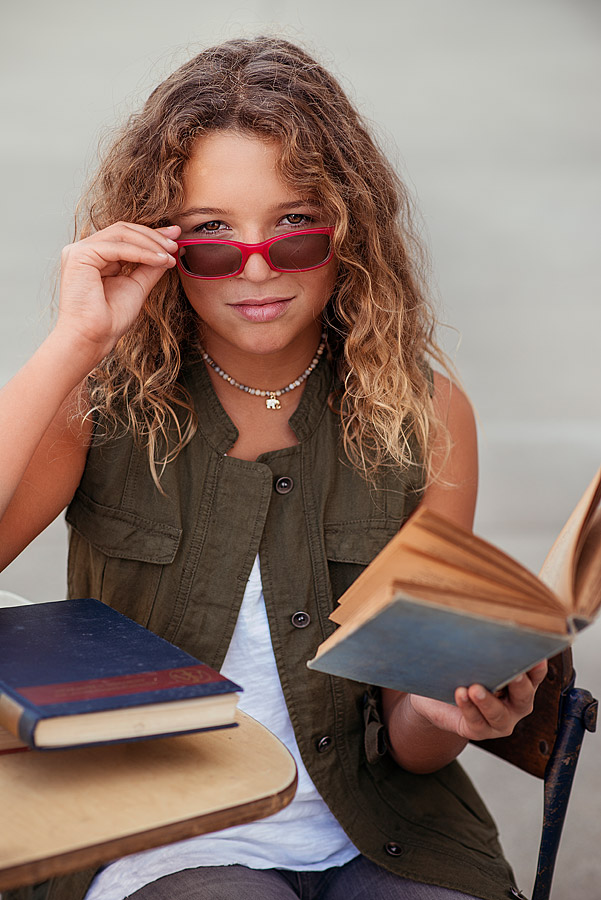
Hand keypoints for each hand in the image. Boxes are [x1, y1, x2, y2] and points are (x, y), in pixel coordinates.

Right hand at [56, 222, 180, 360]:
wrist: (93, 338)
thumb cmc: (110, 319)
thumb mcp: (137, 286)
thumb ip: (149, 267)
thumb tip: (168, 252)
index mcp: (95, 257)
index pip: (125, 237)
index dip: (151, 235)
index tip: (175, 237)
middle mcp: (84, 250)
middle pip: (123, 230)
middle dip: (153, 235)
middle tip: (176, 241)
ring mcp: (79, 251)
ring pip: (121, 234)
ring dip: (150, 243)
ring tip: (170, 255)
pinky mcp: (80, 255)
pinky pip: (118, 248)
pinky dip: (142, 253)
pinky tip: (160, 260)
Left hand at [409, 660, 547, 741]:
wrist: (437, 699)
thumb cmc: (461, 673)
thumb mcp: (475, 659)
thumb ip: (486, 648)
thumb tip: (486, 624)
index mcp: (521, 682)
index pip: (536, 673)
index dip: (538, 665)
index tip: (536, 655)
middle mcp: (516, 704)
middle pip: (524, 696)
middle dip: (519, 684)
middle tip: (513, 673)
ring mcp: (500, 721)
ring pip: (498, 714)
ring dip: (487, 701)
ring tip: (475, 689)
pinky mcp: (479, 730)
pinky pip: (475, 721)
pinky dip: (467, 707)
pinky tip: (460, 694)